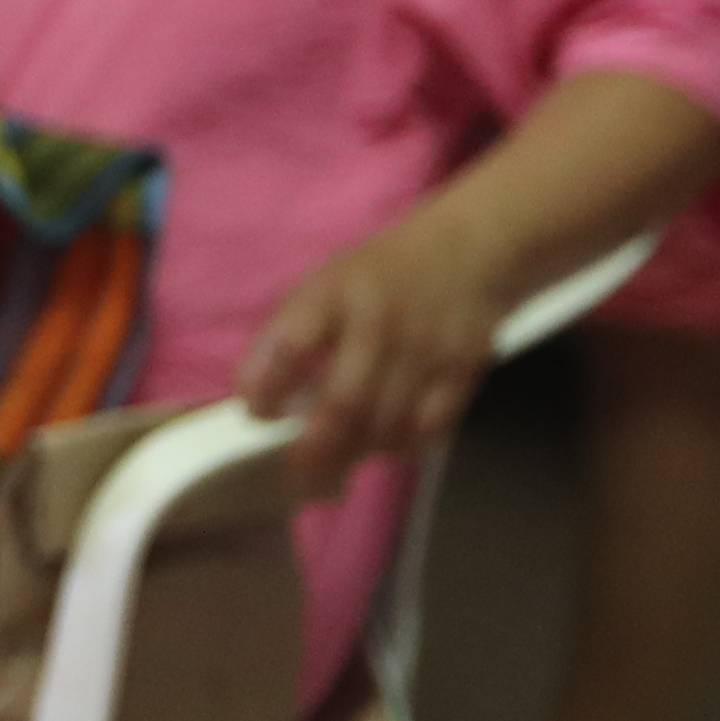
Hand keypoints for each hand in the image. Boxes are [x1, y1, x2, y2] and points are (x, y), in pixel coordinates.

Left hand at [236, 206, 512, 492]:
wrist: (467, 252)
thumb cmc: (378, 276)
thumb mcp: (323, 284)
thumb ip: (288, 335)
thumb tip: (252, 396)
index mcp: (334, 293)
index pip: (290, 345)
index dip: (267, 387)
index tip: (256, 412)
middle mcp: (380, 321)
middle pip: (344, 401)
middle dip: (314, 445)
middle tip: (293, 468)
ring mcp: (425, 348)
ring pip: (385, 425)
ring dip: (355, 453)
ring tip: (332, 464)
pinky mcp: (463, 371)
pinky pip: (428, 428)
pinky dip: (400, 447)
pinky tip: (382, 447)